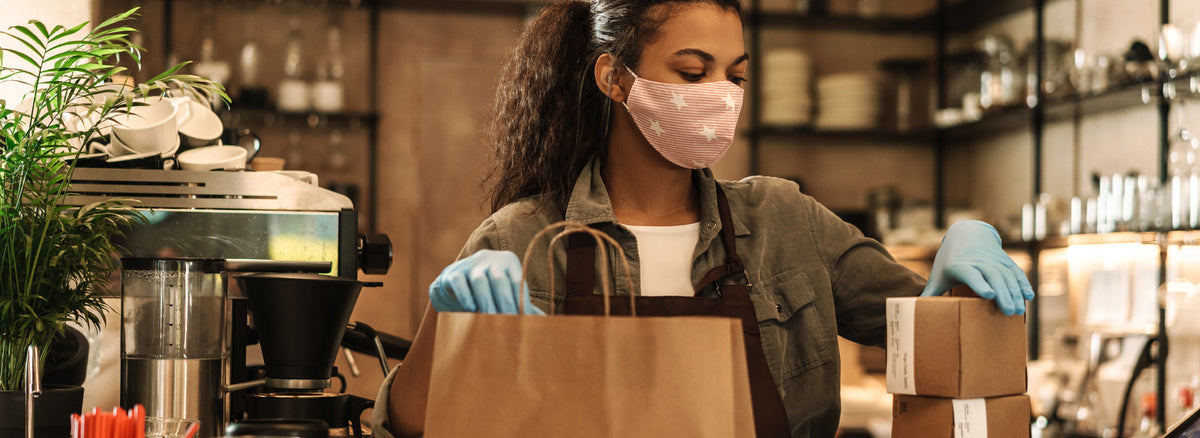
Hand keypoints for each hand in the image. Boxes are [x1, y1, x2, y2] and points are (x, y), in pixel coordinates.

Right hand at [428, 249, 544, 314]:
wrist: (454, 283)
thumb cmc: (488, 291)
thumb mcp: (506, 293)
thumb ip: (521, 304)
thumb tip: (545, 323)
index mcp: (508, 262)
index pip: (517, 283)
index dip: (521, 303)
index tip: (525, 322)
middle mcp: (490, 259)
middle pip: (500, 281)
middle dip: (505, 305)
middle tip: (510, 326)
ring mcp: (470, 264)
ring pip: (480, 281)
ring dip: (487, 303)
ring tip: (491, 322)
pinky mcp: (453, 272)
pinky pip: (459, 282)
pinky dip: (466, 297)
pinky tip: (471, 310)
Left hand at [920, 220, 1034, 315]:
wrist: (967, 234)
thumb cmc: (949, 260)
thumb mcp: (938, 274)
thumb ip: (930, 293)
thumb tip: (915, 309)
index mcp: (959, 265)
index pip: (971, 274)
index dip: (980, 284)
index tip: (989, 295)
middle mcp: (979, 261)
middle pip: (993, 277)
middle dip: (1003, 294)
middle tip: (1009, 312)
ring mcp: (993, 260)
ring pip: (1006, 276)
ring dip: (1015, 293)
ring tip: (1018, 311)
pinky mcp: (1004, 261)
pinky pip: (1015, 272)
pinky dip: (1022, 284)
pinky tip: (1028, 297)